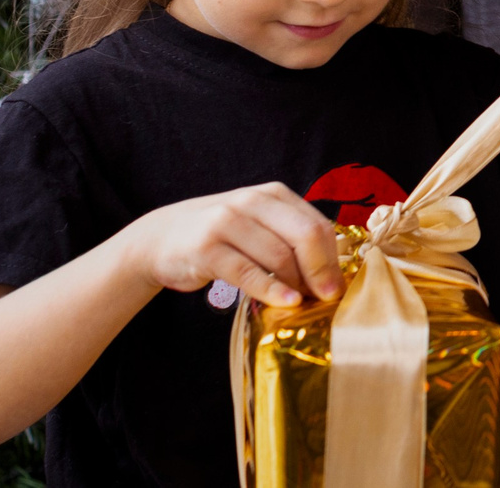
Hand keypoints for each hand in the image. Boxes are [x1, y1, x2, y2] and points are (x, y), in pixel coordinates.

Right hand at [118, 181, 341, 309]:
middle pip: (305, 236)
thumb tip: (329, 272)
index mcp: (273, 195)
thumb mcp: (257, 224)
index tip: (339, 285)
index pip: (317, 224)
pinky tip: (285, 303)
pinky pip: (248, 272)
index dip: (332, 257)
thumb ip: (288, 237)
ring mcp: (228, 222)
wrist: (160, 238)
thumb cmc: (219, 236)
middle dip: (322, 270)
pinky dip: (271, 290)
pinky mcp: (207, 248)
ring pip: (279, 255)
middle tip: (329, 297)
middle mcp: (252, 202)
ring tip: (306, 304)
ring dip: (298, 284)